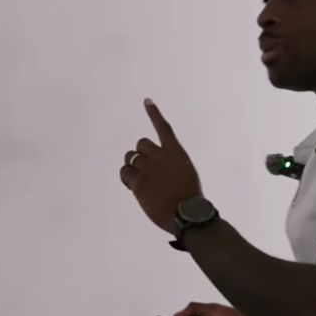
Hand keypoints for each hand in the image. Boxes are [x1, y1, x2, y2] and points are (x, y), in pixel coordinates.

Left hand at [120, 99, 201, 233]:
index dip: (154, 114)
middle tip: (144, 168)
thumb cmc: (190, 198)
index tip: (146, 101)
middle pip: (141, 144)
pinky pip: (124, 172)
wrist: (186, 213)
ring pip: (131, 157)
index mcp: (176, 153)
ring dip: (133, 166)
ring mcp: (148, 168)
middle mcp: (161, 156)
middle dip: (141, 154)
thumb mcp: (186, 175)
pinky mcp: (139, 182)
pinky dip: (126, 177)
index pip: (163, 128)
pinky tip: (132, 185)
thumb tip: (157, 170)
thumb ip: (171, 166)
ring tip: (140, 180)